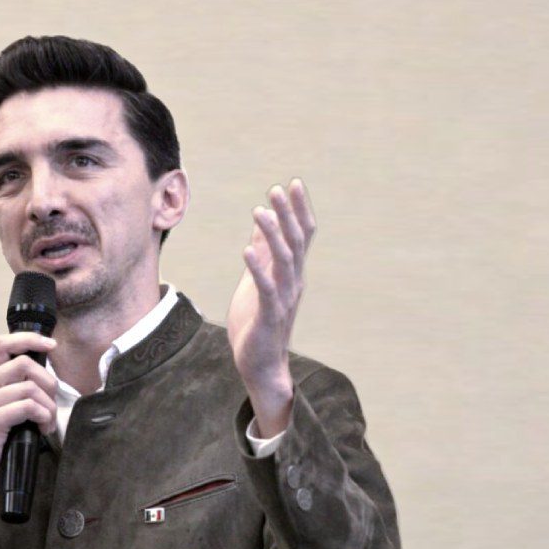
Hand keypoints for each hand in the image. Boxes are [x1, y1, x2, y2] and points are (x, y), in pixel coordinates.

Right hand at [0, 332, 58, 509]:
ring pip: (30, 387)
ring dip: (49, 407)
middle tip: (52, 406)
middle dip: (48, 383)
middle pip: (24, 363)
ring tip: (48, 424)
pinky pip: (28, 406)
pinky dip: (43, 417)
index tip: (51, 345)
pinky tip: (43, 429)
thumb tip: (45, 379)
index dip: (29, 339)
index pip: (1, 344)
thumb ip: (12, 392)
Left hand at [226, 179, 315, 436]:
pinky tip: (247, 251)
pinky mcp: (269, 315)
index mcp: (290, 274)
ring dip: (272, 235)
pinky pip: (266, 289)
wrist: (260, 364)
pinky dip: (258, 269)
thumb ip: (262, 256)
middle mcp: (292, 283)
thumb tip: (260, 228)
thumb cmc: (257, 322)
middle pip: (296, 242)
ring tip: (259, 212)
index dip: (299, 210)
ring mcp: (283, 299)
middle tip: (276, 189)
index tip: (293, 184)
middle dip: (287, 215)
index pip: (302, 236)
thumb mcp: (257, 282)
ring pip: (283, 261)